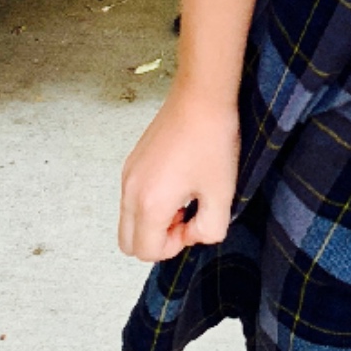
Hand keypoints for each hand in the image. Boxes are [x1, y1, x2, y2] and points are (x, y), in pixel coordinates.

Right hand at [118, 90, 239, 263]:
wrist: (200, 99)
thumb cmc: (212, 143)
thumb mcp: (222, 195)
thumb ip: (209, 231)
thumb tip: (193, 233)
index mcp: (150, 203)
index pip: (146, 251)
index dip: (174, 247)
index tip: (194, 222)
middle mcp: (130, 191)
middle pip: (128, 243)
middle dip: (157, 240)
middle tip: (186, 218)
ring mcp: (127, 175)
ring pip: (128, 220)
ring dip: (154, 221)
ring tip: (184, 197)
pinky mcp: (131, 163)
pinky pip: (131, 199)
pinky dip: (149, 203)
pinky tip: (178, 181)